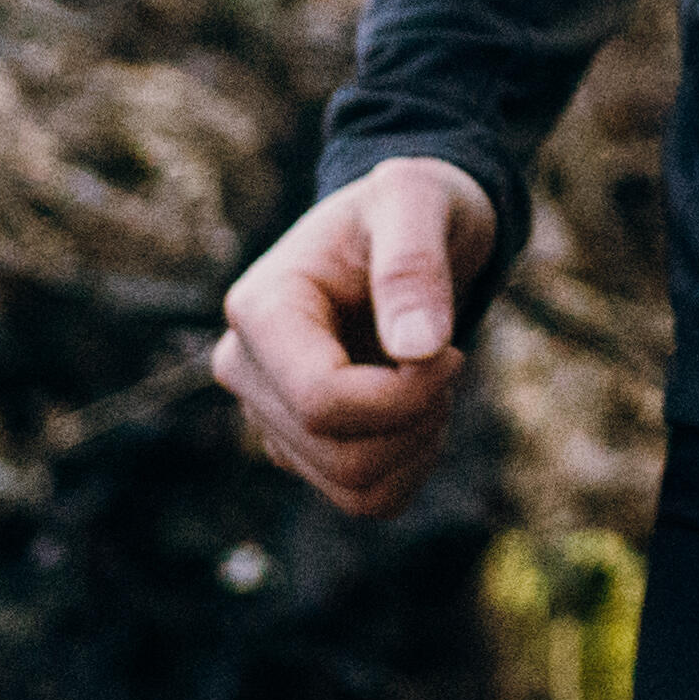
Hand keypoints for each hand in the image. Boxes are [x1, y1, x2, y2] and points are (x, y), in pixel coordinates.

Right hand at [215, 158, 493, 520]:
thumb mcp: (418, 201)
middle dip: (418, 418)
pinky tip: (422, 412)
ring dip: (417, 445)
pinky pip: (364, 498)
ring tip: (433, 380)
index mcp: (260, 309)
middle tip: (450, 358)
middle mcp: (247, 369)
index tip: (451, 350)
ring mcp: (269, 414)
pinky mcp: (300, 446)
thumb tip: (417, 350)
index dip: (403, 395)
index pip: (322, 400)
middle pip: (340, 454)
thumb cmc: (411, 205)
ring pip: (353, 488)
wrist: (409, 228)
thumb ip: (414, 264)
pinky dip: (410, 468)